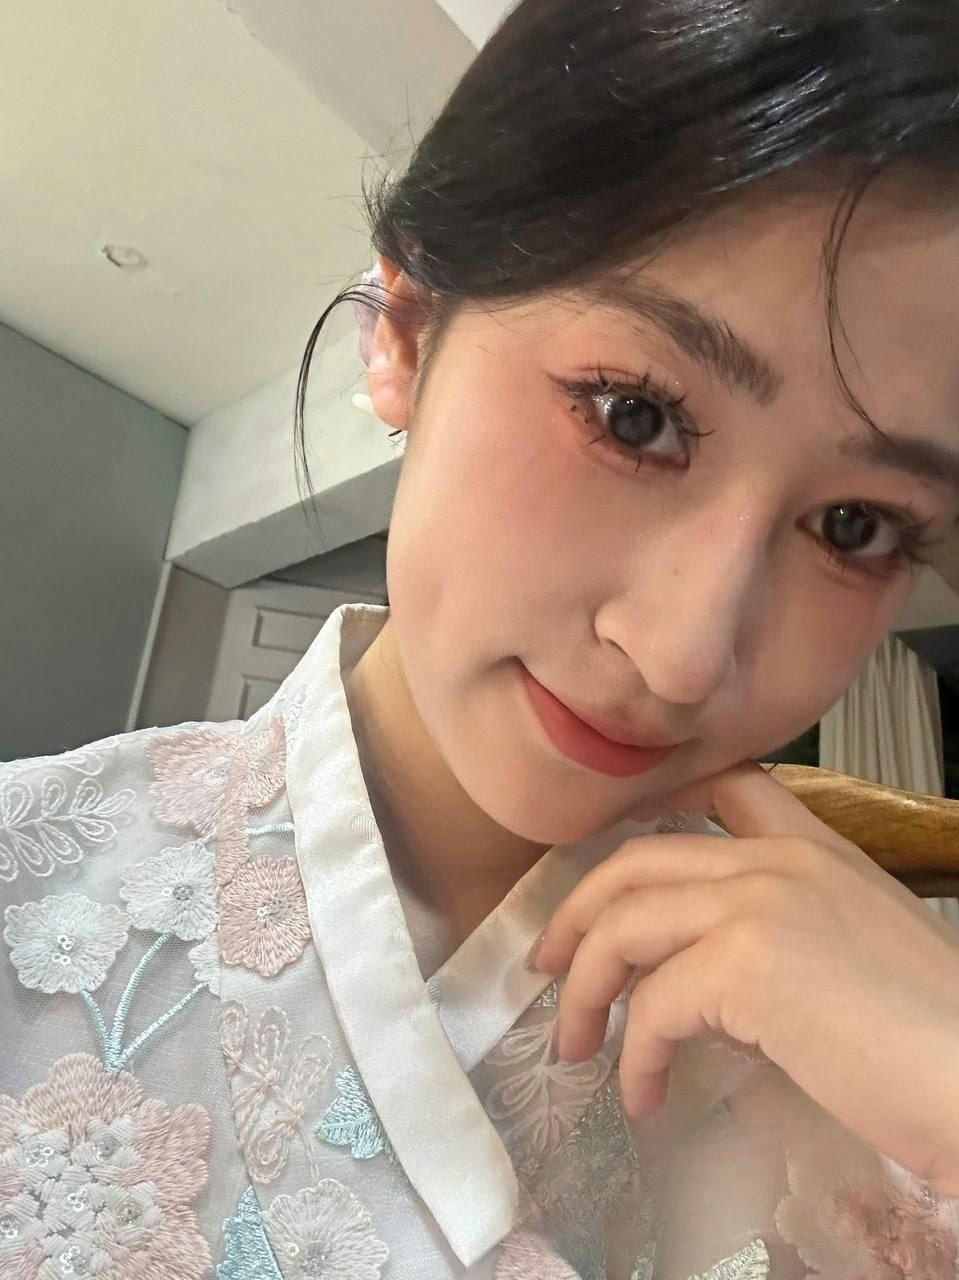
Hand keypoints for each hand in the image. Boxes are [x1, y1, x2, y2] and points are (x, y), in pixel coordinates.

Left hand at [530, 761, 958, 1193]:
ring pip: (625, 924)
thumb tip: (709, 981)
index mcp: (815, 848)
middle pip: (638, 862)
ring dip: (584, 990)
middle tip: (549, 965)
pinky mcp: (746, 963)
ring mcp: (760, 902)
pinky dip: (634, 1056)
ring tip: (574, 1046)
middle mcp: (780, 859)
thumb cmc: (936, 1038)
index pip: (724, 791)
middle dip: (578, 913)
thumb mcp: (858, 953)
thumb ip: (785, 935)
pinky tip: (642, 1096)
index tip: (615, 867)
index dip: (654, 816)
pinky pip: (653, 1005)